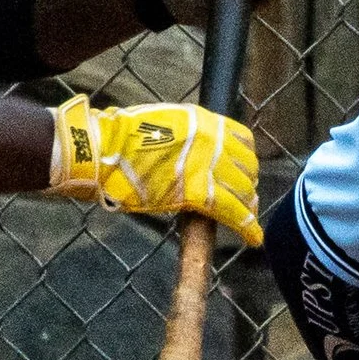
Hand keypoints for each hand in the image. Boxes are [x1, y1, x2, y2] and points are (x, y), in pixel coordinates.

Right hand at [47, 97, 263, 245]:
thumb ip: (188, 136)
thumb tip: (196, 151)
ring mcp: (207, 166)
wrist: (105, 149)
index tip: (241, 171)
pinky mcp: (198, 192)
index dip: (245, 160)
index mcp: (204, 121)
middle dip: (247, 185)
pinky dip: (247, 227)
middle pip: (247, 167)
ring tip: (246, 218)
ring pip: (244, 190)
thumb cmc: (123, 137)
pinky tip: (253, 238)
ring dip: (247, 206)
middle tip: (243, 199)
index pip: (244, 140)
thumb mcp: (166, 123)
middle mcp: (212, 141)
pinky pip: (233, 211)